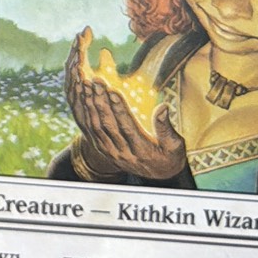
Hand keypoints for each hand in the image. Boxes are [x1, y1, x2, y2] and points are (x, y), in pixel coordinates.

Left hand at [64, 31, 185, 181]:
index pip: (127, 127)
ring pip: (96, 127)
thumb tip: (163, 107)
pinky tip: (83, 98)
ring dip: (90, 105)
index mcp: (142, 151)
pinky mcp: (103, 150)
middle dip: (100, 101)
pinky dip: (86, 114)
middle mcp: (123, 153)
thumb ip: (166, 128)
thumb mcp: (175, 145)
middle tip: (95, 81)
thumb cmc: (169, 157)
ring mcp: (111, 152)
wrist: (158, 176)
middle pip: (108, 125)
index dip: (119, 109)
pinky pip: (91, 131)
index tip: (112, 90)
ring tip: (87, 85)